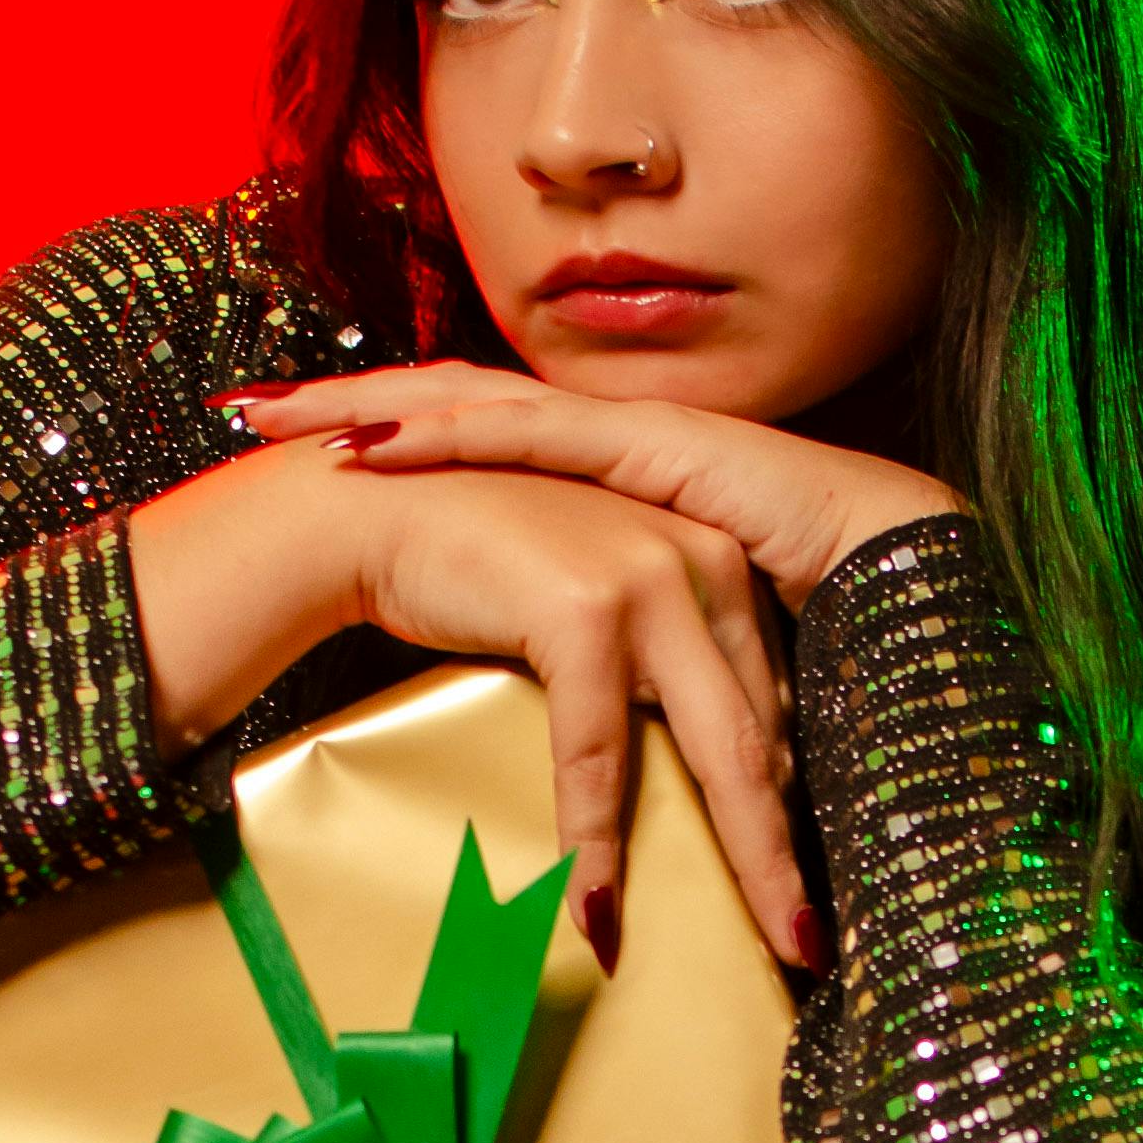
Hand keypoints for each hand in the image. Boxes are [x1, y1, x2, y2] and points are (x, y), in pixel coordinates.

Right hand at [123, 435, 815, 970]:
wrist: (369, 505)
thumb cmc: (474, 563)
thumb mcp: (589, 604)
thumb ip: (649, 661)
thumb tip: (680, 769)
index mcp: (719, 559)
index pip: (777, 696)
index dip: (791, 797)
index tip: (803, 879)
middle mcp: (707, 558)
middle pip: (770, 732)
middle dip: (792, 848)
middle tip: (811, 944)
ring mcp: (651, 577)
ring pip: (721, 748)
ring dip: (745, 860)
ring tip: (771, 942)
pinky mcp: (586, 604)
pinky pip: (602, 749)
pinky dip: (599, 837)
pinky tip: (597, 909)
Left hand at [220, 362, 961, 611]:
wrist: (906, 575)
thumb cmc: (808, 622)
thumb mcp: (675, 649)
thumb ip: (619, 670)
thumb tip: (579, 737)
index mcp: (604, 483)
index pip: (478, 447)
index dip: (390, 442)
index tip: (297, 449)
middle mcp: (605, 447)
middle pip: (448, 415)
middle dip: (339, 408)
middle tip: (235, 408)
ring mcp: (625, 439)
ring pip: (467, 409)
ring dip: (361, 406)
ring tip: (265, 410)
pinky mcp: (649, 448)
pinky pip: (526, 433)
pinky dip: (440, 431)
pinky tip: (368, 432)